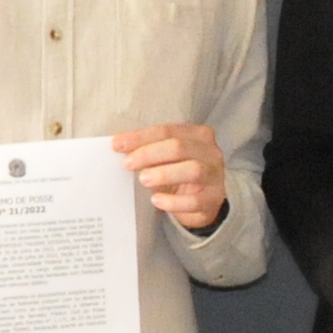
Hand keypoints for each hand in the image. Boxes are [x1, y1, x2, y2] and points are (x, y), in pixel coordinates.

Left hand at [110, 122, 228, 233]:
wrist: (203, 201)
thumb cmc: (180, 173)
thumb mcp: (166, 158)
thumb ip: (149, 149)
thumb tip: (121, 146)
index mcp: (197, 134)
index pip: (166, 131)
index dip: (140, 137)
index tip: (117, 145)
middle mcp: (210, 152)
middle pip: (178, 147)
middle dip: (149, 154)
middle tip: (128, 163)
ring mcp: (215, 176)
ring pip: (192, 170)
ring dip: (164, 174)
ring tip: (143, 179)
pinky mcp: (213, 199)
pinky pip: (194, 200)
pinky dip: (173, 201)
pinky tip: (157, 201)